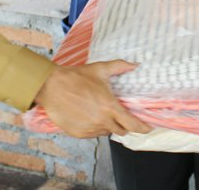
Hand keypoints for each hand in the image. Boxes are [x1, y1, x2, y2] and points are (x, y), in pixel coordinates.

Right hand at [34, 60, 151, 137]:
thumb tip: (135, 64)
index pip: (132, 124)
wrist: (51, 86)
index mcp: (109, 107)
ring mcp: (89, 129)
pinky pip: (92, 134)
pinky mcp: (78, 133)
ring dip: (107, 125)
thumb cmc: (75, 77)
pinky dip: (94, 128)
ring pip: (106, 132)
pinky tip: (89, 116)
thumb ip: (120, 67)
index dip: (142, 128)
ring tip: (100, 113)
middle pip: (121, 131)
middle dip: (123, 125)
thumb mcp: (100, 69)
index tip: (147, 128)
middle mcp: (101, 121)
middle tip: (119, 116)